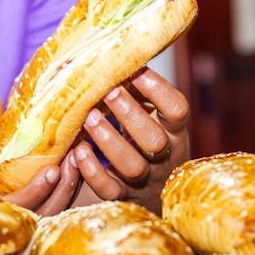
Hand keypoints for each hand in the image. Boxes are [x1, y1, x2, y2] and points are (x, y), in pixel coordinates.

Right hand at [0, 96, 80, 215]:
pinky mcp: (18, 217)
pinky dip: (59, 189)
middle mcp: (4, 223)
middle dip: (63, 188)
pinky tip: (70, 165)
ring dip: (66, 188)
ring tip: (78, 156)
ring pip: (49, 213)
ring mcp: (13, 223)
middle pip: (43, 213)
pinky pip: (45, 207)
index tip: (53, 169)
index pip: (18, 207)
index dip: (37, 189)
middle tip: (77, 156)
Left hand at [71, 67, 190, 213]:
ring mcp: (144, 180)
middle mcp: (164, 157)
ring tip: (89, 117)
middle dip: (130, 114)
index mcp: (174, 132)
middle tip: (107, 91)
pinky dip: (92, 170)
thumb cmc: (144, 143)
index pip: (177, 110)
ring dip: (108, 140)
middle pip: (154, 140)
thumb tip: (109, 56)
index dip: (158, 89)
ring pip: (131, 165)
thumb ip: (138, 94)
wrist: (151, 194)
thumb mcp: (152, 118)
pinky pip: (109, 189)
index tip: (134, 70)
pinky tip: (78, 151)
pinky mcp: (123, 198)